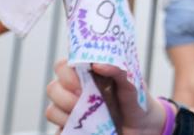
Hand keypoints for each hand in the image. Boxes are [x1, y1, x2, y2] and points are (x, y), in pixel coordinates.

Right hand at [45, 60, 162, 133]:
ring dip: (68, 115)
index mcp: (85, 75)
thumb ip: (117, 69)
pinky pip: (57, 130)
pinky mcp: (70, 128)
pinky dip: (67, 129)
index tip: (82, 83)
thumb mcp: (131, 83)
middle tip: (85, 101)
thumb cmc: (135, 99)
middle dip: (66, 96)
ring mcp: (69, 111)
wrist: (142, 125)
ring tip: (90, 117)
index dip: (67, 74)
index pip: (62, 66)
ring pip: (51, 110)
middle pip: (52, 88)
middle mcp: (72, 91)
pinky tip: (85, 129)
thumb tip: (97, 65)